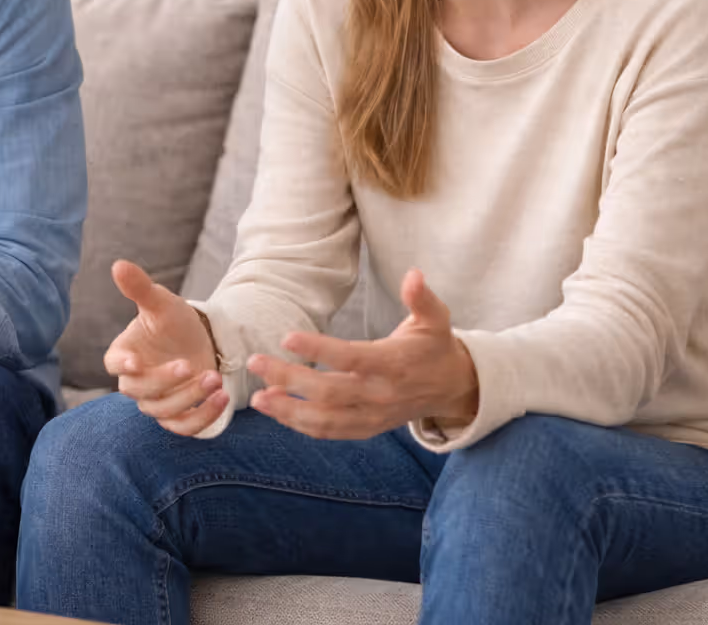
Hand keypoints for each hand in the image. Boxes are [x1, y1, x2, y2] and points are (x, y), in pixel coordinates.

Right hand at [102, 260, 226, 435]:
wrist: (198, 340)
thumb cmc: (172, 321)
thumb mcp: (160, 302)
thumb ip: (139, 288)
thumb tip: (118, 264)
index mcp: (124, 354)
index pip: (114, 364)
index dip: (123, 365)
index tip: (136, 363)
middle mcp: (136, 383)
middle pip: (140, 391)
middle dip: (166, 381)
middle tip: (191, 365)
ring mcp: (156, 402)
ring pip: (164, 411)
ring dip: (189, 398)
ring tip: (215, 378)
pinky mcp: (178, 416)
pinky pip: (185, 426)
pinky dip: (203, 417)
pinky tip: (223, 398)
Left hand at [248, 269, 478, 440]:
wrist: (452, 388)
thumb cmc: (434, 346)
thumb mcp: (436, 318)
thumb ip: (422, 298)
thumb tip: (413, 274)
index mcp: (393, 364)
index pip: (350, 358)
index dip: (318, 349)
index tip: (286, 337)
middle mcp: (380, 394)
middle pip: (328, 391)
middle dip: (288, 379)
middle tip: (255, 362)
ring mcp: (372, 415)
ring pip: (325, 419)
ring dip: (288, 411)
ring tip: (258, 397)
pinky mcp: (367, 428)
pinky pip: (331, 432)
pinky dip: (301, 425)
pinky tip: (277, 410)